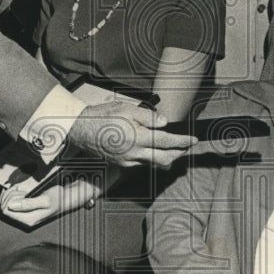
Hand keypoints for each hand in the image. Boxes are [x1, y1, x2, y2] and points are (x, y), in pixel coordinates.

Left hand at [0, 178, 101, 227]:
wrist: (65, 199)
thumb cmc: (57, 199)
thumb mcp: (45, 200)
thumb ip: (28, 204)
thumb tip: (11, 206)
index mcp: (29, 219)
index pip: (6, 212)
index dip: (8, 200)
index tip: (18, 191)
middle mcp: (24, 220)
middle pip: (4, 208)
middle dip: (9, 196)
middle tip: (20, 189)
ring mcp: (24, 215)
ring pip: (5, 205)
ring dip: (10, 194)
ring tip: (21, 190)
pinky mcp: (24, 210)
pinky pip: (10, 203)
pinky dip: (12, 195)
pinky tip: (19, 190)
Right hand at [67, 101, 194, 168]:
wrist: (81, 129)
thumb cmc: (101, 117)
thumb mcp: (126, 109)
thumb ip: (148, 116)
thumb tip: (164, 122)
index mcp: (137, 138)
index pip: (166, 142)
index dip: (182, 142)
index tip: (193, 140)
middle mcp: (134, 153)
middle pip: (165, 159)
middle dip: (179, 154)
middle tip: (187, 147)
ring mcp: (128, 161)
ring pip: (155, 164)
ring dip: (167, 157)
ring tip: (174, 149)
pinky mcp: (122, 164)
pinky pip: (143, 164)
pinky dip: (153, 159)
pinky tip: (154, 150)